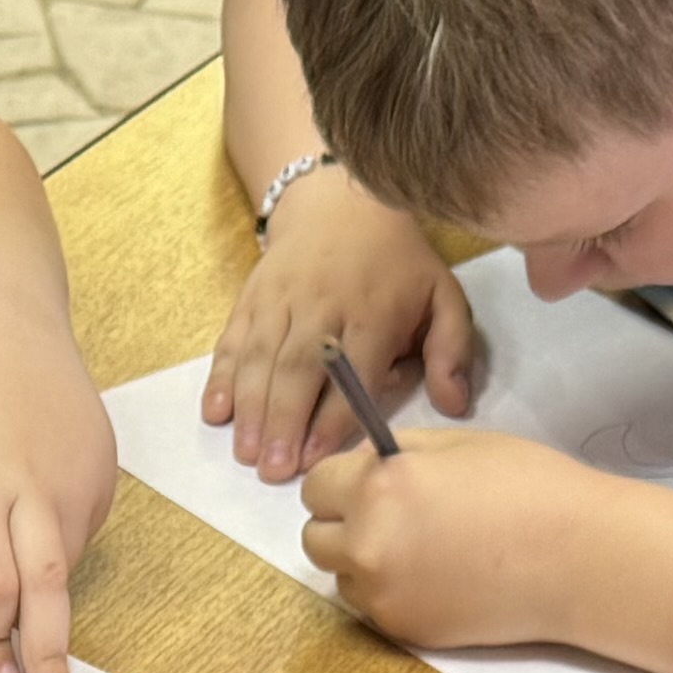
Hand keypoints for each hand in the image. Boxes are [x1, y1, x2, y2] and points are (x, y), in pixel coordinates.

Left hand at [0, 284, 118, 672]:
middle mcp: (36, 485)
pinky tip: (40, 539)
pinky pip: (87, 528)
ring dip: (52, 599)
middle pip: (50, 588)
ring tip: (40, 633)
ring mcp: (79, 472)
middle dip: (52, 653)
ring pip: (71, 561)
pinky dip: (64, 549)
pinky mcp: (105, 461)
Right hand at [204, 176, 479, 479]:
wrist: (340, 202)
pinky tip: (215, 413)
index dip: (331, 417)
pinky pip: (233, 340)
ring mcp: (281, 300)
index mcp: (373, 311)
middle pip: (299, 367)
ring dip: (250, 408)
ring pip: (261, 356)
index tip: (317, 458)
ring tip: (246, 453)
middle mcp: (323, 304)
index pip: (352, 371)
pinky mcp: (251, 298)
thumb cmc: (397, 263)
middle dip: (284, 421)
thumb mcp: (443, 295)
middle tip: (274, 470)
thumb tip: (456, 405)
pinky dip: (221, 377)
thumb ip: (452, 351)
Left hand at [298, 432, 613, 654]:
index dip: (341, 480)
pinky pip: (374, 607)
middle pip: (315, 537)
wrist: (576, 558)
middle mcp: (368, 544)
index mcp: (377, 487)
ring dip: (363, 561)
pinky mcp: (404, 630)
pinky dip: (391, 592)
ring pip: (341, 576)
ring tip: (418, 547)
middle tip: (388, 516)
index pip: (315, 485)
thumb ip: (395, 454)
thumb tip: (361, 464)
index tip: (363, 483)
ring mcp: (383, 594)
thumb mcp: (455, 445)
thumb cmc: (529, 488)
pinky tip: (436, 575)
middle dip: (342, 522)